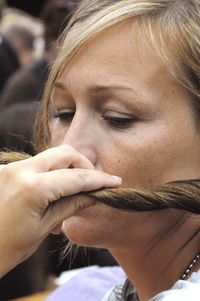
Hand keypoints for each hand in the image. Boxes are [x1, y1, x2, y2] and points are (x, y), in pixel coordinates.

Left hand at [0, 145, 120, 276]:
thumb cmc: (8, 248)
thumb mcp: (44, 227)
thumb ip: (72, 205)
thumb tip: (94, 195)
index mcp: (31, 188)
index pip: (75, 178)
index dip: (98, 180)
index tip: (114, 182)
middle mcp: (20, 170)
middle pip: (64, 154)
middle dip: (84, 166)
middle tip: (95, 183)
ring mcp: (10, 168)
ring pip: (50, 157)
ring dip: (67, 170)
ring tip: (73, 196)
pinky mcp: (6, 170)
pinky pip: (36, 165)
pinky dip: (51, 174)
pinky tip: (53, 195)